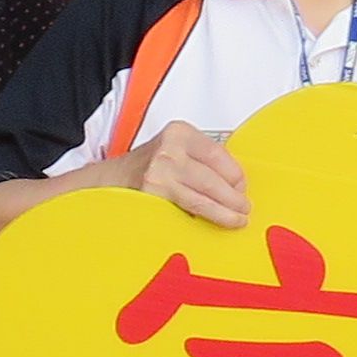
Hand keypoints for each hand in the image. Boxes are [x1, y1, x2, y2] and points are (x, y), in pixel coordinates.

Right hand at [127, 121, 248, 227]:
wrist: (112, 179)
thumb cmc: (149, 166)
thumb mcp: (176, 148)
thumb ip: (204, 159)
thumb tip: (238, 183)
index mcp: (179, 132)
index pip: (219, 156)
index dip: (236, 176)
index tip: (242, 188)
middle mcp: (168, 151)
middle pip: (213, 180)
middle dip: (234, 198)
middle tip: (244, 209)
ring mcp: (158, 175)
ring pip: (202, 200)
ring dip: (224, 213)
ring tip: (237, 220)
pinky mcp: (152, 198)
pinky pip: (186, 212)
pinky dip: (203, 220)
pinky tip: (212, 223)